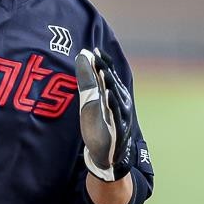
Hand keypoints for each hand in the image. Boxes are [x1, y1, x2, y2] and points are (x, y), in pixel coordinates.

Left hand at [75, 48, 135, 181]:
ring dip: (109, 84)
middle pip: (111, 82)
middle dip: (104, 69)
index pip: (108, 74)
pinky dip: (112, 104)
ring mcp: (120, 114)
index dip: (103, 62)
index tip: (95, 50)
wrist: (105, 153)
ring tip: (102, 71)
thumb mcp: (89, 101)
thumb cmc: (98, 124)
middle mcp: (120, 101)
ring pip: (115, 96)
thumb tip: (82, 56)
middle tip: (97, 56)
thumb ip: (87, 80)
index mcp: (114, 93)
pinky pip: (116, 114)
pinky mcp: (118, 128)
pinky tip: (108, 95)